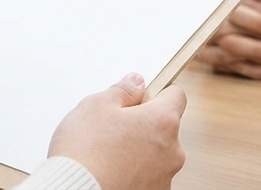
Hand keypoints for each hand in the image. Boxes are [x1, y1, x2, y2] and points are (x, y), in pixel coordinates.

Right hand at [47, 73, 186, 189]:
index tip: (140, 95)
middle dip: (142, 124)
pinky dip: (133, 171)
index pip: (176, 95)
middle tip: (113, 127)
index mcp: (162, 121)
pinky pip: (148, 175)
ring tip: (107, 153)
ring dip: (138, 150)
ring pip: (155, 153)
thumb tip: (136, 84)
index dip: (156, 92)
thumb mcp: (95, 106)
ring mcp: (165, 177)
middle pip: (164, 127)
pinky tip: (110, 170)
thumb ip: (122, 91)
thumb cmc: (84, 153)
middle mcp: (172, 151)